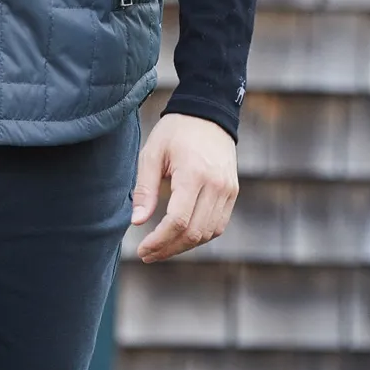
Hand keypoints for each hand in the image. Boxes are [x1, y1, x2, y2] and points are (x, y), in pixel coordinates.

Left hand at [131, 113, 238, 262]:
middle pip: (194, 232)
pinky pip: (218, 225)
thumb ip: (145, 189)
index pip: (178, 220)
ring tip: (161, 248)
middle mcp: (216, 185)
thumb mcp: (152, 153)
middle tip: (147, 255)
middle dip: (169, 249)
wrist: (208, 113)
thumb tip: (137, 222)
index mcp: (193, 174)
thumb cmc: (175, 132)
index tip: (142, 251)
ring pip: (208, 233)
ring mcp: (228, 190)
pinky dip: (199, 236)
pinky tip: (180, 236)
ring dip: (184, 246)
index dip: (159, 241)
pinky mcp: (233, 192)